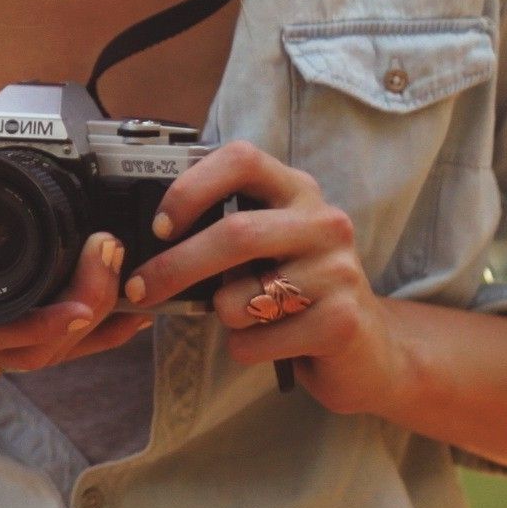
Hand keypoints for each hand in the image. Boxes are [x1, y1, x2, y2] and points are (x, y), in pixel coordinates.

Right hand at [0, 182, 153, 393]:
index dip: (43, 320)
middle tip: (111, 253)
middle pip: (33, 346)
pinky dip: (78, 336)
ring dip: (94, 328)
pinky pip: (34, 353)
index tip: (85, 296)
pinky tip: (112, 314)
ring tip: (135, 285)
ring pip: (42, 356)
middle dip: (87, 307)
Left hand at [121, 140, 414, 417]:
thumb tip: (144, 240)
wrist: (366, 347)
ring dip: (222, 315)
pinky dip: (244, 348)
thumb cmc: (294, 290)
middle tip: (140, 289)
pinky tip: (269, 343)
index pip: (241, 160)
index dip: (191, 188)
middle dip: (174, 266)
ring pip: (240, 297)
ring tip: (245, 316)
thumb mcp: (264, 246)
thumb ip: (221, 229)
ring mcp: (339, 271)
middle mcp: (324, 222)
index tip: (159, 226)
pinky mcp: (342, 322)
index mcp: (296, 190)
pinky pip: (258, 340)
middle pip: (235, 234)